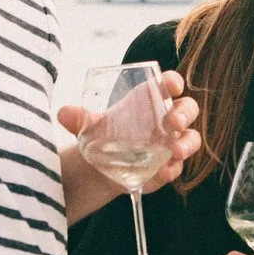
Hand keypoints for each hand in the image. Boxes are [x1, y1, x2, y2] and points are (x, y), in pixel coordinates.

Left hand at [57, 70, 201, 191]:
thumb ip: (79, 118)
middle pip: (188, 109)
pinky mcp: (169, 165)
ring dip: (186, 144)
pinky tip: (164, 173)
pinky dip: (173, 169)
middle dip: (185, 114)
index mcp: (151, 99)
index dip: (173, 82)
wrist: (101, 165)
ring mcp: (172, 143)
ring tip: (175, 152)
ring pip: (191, 139)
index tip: (172, 85)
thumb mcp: (90, 125)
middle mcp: (167, 119)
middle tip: (175, 122)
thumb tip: (62, 113)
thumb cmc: (103, 134)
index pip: (168, 84)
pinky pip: (178, 166)